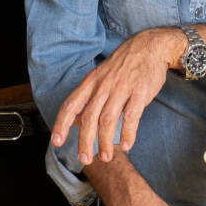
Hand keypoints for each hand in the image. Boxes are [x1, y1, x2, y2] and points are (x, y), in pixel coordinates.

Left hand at [52, 28, 181, 163]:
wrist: (149, 46)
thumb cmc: (122, 67)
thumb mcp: (99, 77)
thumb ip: (87, 99)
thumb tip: (74, 122)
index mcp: (90, 82)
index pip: (70, 105)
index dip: (61, 124)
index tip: (56, 142)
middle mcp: (103, 86)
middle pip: (88, 118)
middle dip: (84, 141)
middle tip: (85, 160)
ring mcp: (122, 88)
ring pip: (108, 120)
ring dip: (105, 142)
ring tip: (105, 156)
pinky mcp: (140, 92)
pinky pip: (131, 117)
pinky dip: (128, 133)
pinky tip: (127, 145)